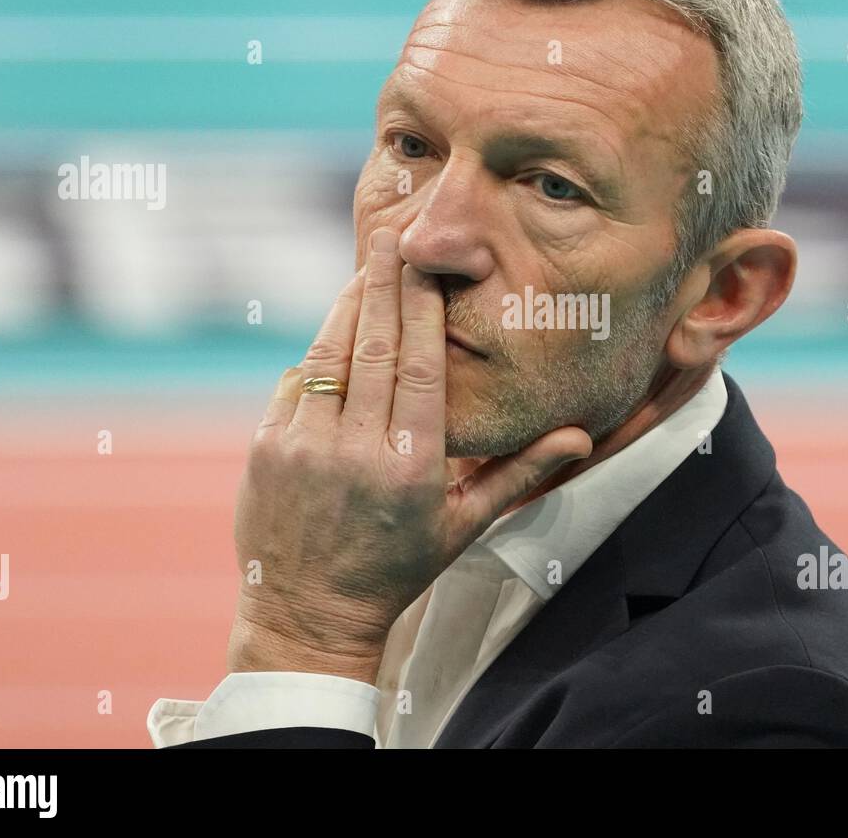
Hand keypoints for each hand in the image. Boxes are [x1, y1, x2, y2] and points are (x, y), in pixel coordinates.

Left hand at [226, 228, 592, 681]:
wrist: (311, 612)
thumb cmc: (398, 566)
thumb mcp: (465, 524)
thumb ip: (519, 471)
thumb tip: (581, 436)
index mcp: (413, 464)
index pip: (418, 364)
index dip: (420, 306)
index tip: (426, 264)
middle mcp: (356, 449)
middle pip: (373, 343)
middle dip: (382, 282)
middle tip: (391, 235)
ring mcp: (305, 446)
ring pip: (330, 354)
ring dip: (347, 306)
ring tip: (367, 268)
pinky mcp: (267, 447)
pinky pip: (296, 382)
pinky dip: (319, 353)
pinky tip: (337, 331)